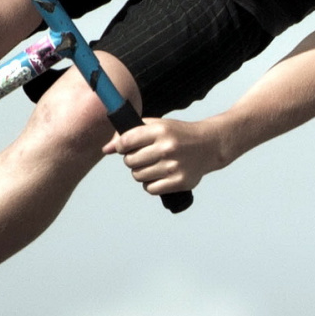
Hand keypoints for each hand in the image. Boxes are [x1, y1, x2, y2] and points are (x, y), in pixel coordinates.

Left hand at [102, 117, 224, 195]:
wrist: (209, 145)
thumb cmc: (178, 135)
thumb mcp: (157, 126)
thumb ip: (130, 134)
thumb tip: (105, 149)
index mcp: (160, 130)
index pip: (126, 142)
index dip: (121, 146)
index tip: (126, 147)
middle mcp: (167, 147)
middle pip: (130, 161)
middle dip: (132, 160)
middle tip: (144, 157)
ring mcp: (174, 166)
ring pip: (138, 176)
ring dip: (141, 173)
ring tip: (153, 166)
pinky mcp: (179, 181)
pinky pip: (150, 189)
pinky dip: (151, 184)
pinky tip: (160, 175)